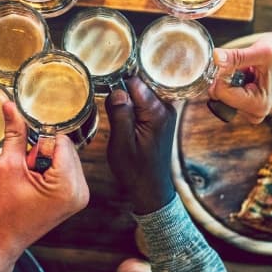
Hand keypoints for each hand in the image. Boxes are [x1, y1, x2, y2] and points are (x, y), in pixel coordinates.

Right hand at [0, 102, 89, 260]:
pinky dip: (51, 170)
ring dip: (46, 160)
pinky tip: (36, 184)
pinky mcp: (75, 199)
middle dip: (43, 151)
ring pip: (66, 157)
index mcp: (67, 184)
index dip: (39, 140)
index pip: (60, 140)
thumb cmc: (2, 210)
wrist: (2, 239)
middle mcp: (81, 190)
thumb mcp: (7, 166)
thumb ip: (15, 133)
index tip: (24, 152)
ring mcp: (80, 196)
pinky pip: (66, 169)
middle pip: (66, 147)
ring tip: (29, 180)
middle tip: (25, 170)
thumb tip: (11, 106)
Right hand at [105, 78, 176, 214]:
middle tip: (110, 106)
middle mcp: (166, 108)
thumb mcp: (121, 144)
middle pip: (140, 84)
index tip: (105, 90)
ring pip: (141, 92)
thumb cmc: (135, 170)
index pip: (135, 82)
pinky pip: (144, 102)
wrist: (151, 188)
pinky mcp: (161, 117)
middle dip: (123, 90)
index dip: (118, 84)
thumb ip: (120, 114)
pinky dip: (133, 106)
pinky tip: (125, 118)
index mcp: (157, 112)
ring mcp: (165, 112)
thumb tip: (117, 89)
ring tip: (117, 114)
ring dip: (127, 100)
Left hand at [208, 32, 271, 123]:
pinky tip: (246, 74)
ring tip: (248, 70)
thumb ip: (236, 57)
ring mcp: (248, 110)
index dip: (223, 73)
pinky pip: (224, 92)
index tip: (236, 61)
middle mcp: (254, 112)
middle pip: (219, 95)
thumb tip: (215, 57)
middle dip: (226, 77)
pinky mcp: (243, 105)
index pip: (222, 93)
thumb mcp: (259, 52)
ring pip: (220, 93)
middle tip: (244, 65)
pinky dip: (230, 79)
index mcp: (259, 105)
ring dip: (229, 77)